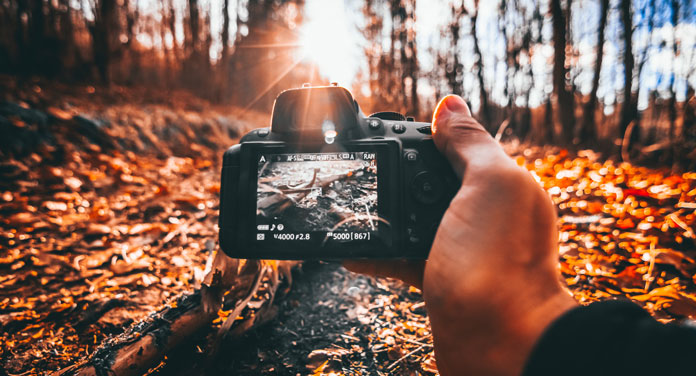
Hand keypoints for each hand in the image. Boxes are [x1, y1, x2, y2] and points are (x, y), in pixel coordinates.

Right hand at [344, 95, 576, 374]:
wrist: (500, 344)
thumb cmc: (500, 265)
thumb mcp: (490, 185)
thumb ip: (470, 143)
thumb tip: (449, 103)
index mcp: (501, 183)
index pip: (456, 146)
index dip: (424, 136)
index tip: (383, 131)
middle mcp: (484, 212)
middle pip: (430, 181)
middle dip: (397, 173)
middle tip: (359, 168)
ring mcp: (460, 246)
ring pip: (413, 218)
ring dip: (383, 212)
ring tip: (350, 204)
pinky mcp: (440, 277)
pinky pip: (401, 255)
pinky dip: (376, 251)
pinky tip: (349, 250)